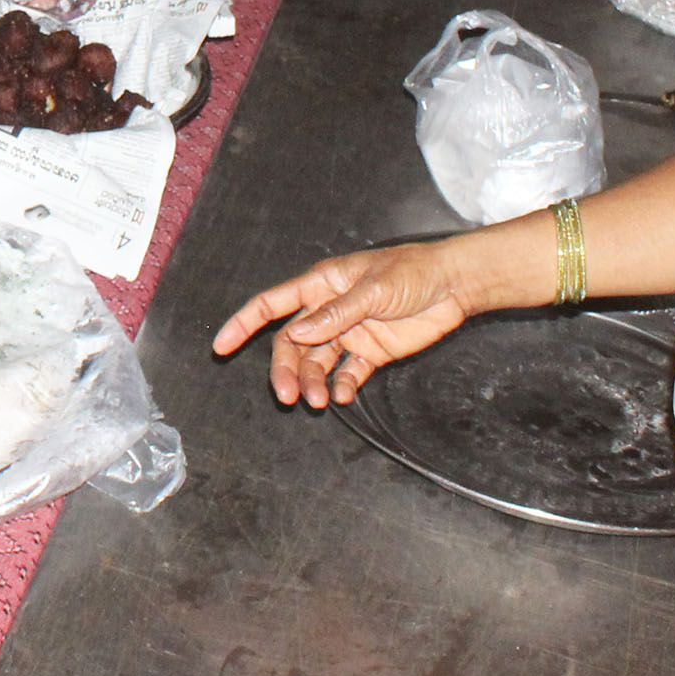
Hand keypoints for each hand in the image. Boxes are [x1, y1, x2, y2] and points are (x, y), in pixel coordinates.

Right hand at [213, 238, 483, 406]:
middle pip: (292, 344)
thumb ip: (336, 314)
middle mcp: (328, 311)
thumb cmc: (412, 272)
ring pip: (317, 363)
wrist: (453, 286)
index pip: (272, 305)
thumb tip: (297, 333)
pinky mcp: (371, 353)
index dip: (244, 323)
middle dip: (284, 370)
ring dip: (313, 383)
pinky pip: (348, 374)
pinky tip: (345, 397)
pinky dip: (343, 387)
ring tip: (319, 403)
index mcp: (321, 285)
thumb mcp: (373, 289)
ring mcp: (349, 333)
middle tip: (286, 396)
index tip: (221, 346)